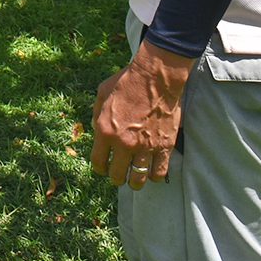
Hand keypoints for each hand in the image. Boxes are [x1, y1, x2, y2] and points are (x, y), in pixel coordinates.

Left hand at [90, 40, 193, 189]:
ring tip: (135, 179)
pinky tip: (152, 173)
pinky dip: (154, 176)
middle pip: (117, 175)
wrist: (155, 78)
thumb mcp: (101, 94)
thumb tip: (96, 131)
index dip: (100, 169)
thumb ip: (96, 115)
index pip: (98, 162)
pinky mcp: (164, 147)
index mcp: (105, 131)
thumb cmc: (126, 82)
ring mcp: (145, 147)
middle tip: (119, 175)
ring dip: (135, 182)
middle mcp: (123, 143)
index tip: (103, 168)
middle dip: (116, 177)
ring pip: (139, 179)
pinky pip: (159, 173)